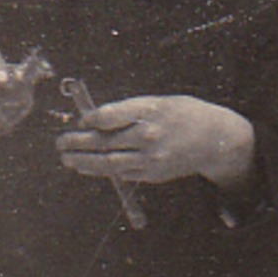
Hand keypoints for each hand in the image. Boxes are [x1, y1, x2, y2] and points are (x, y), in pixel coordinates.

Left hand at [55, 95, 255, 190]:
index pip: (110, 116)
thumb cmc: (184, 115)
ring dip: (84, 161)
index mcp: (150, 111)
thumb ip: (130, 111)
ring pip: (108, 162)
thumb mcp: (160, 102)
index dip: (90, 119)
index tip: (82, 120)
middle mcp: (149, 135)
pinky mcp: (152, 173)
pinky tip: (88, 167)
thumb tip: (95, 120)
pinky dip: (102, 170)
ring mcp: (150, 157)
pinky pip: (121, 173)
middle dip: (78, 142)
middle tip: (61, 142)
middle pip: (104, 141)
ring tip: (67, 158)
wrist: (216, 140)